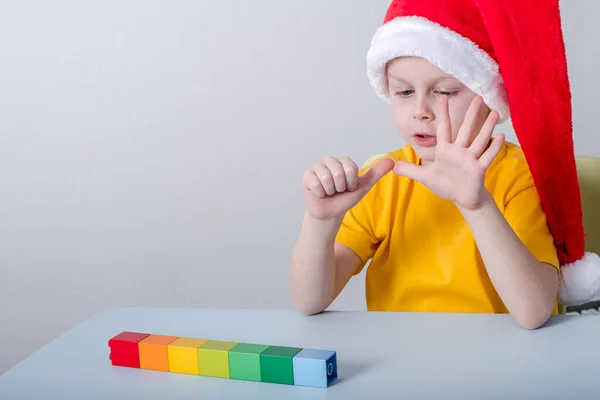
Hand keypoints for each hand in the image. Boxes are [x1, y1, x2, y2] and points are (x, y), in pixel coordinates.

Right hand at [302, 156, 394, 219]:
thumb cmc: (345, 199)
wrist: (330, 213)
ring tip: (329, 193)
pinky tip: (320, 194)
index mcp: (343, 161)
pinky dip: (320, 193)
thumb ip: (376, 173)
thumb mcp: (363, 187)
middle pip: (338, 172)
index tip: (348, 187)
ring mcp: (316, 167)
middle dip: (340, 187)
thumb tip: (392, 161)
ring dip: (330, 191)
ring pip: (326, 178)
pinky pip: (315, 183)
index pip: (350, 169)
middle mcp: (329, 161)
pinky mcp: (306, 176)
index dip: (351, 183)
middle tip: (338, 191)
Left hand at [393, 95, 504, 210]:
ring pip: (479, 140)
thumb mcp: (425, 177)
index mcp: (445, 150)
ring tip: (494, 113)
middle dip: (471, 114)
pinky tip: (500, 135)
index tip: (443, 97)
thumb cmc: (445, 184)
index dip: (443, 113)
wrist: (462, 198)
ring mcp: (470, 159)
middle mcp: (459, 151)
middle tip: (478, 97)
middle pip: (465, 129)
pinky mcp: (478, 169)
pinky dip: (493, 147)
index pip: (444, 128)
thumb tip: (393, 166)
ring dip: (486, 127)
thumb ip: (410, 170)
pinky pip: (487, 156)